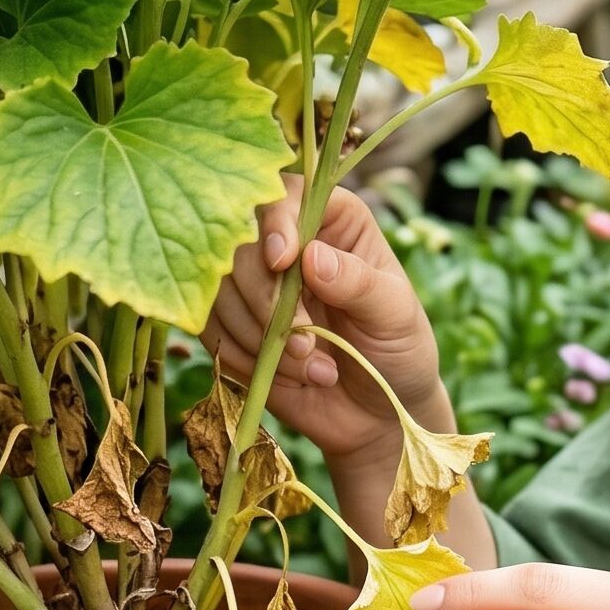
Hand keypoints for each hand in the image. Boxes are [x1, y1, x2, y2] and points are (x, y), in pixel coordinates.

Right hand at [203, 172, 445, 467]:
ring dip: (257, 337)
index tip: (282, 262)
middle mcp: (286, 244)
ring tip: (313, 368)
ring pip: (216, 290)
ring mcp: (254, 286)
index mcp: (332, 221)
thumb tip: (312, 256)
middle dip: (265, 301)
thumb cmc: (399, 351)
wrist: (378, 414)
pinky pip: (211, 331)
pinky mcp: (234, 327)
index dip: (275, 223)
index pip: (285, 195)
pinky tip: (290, 379)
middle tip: (306, 343)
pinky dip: (245, 359)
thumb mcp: (395, 314)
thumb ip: (359, 282)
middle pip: (238, 245)